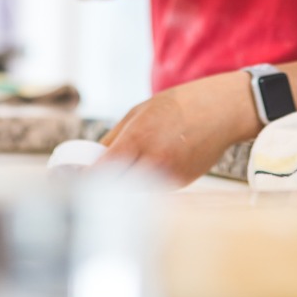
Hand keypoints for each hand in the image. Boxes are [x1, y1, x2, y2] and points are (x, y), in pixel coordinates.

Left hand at [99, 70, 259, 185]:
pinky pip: (154, 188)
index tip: (74, 180)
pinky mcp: (180, 184)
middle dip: (101, 185)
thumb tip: (94, 159)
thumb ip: (115, 138)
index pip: (101, 172)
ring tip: (125, 168)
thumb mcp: (138, 113)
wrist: (222, 110)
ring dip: (124, 184)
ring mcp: (168, 177)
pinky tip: (152, 164)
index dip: (85, 179)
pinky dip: (146, 181)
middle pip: (115, 187)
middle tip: (92, 180)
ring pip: (134, 191)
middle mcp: (152, 163)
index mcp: (137, 140)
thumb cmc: (179, 105)